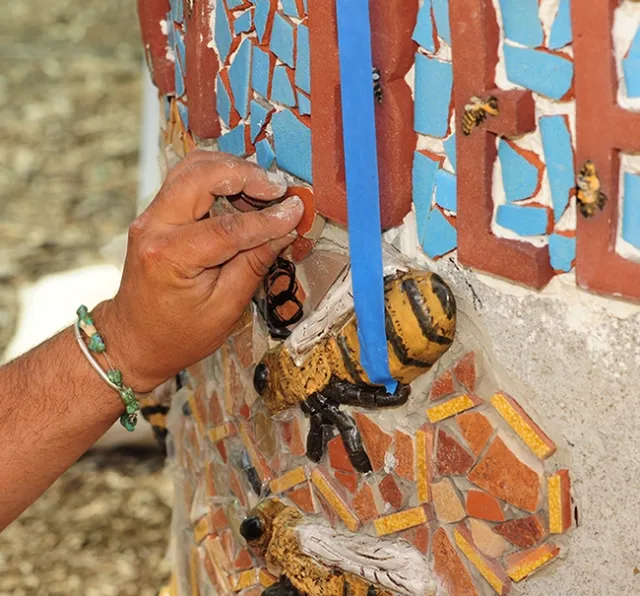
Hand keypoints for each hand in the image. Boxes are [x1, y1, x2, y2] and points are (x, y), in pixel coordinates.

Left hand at [97, 151, 303, 391]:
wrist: (135, 339)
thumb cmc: (179, 334)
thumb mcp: (225, 308)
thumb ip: (255, 264)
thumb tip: (285, 230)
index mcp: (170, 256)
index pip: (227, 227)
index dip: (268, 219)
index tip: (297, 210)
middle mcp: (153, 226)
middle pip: (201, 175)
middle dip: (246, 175)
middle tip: (279, 189)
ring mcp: (150, 216)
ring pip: (193, 167)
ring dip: (232, 171)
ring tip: (264, 191)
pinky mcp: (156, 213)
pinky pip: (188, 180)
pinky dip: (218, 178)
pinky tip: (243, 195)